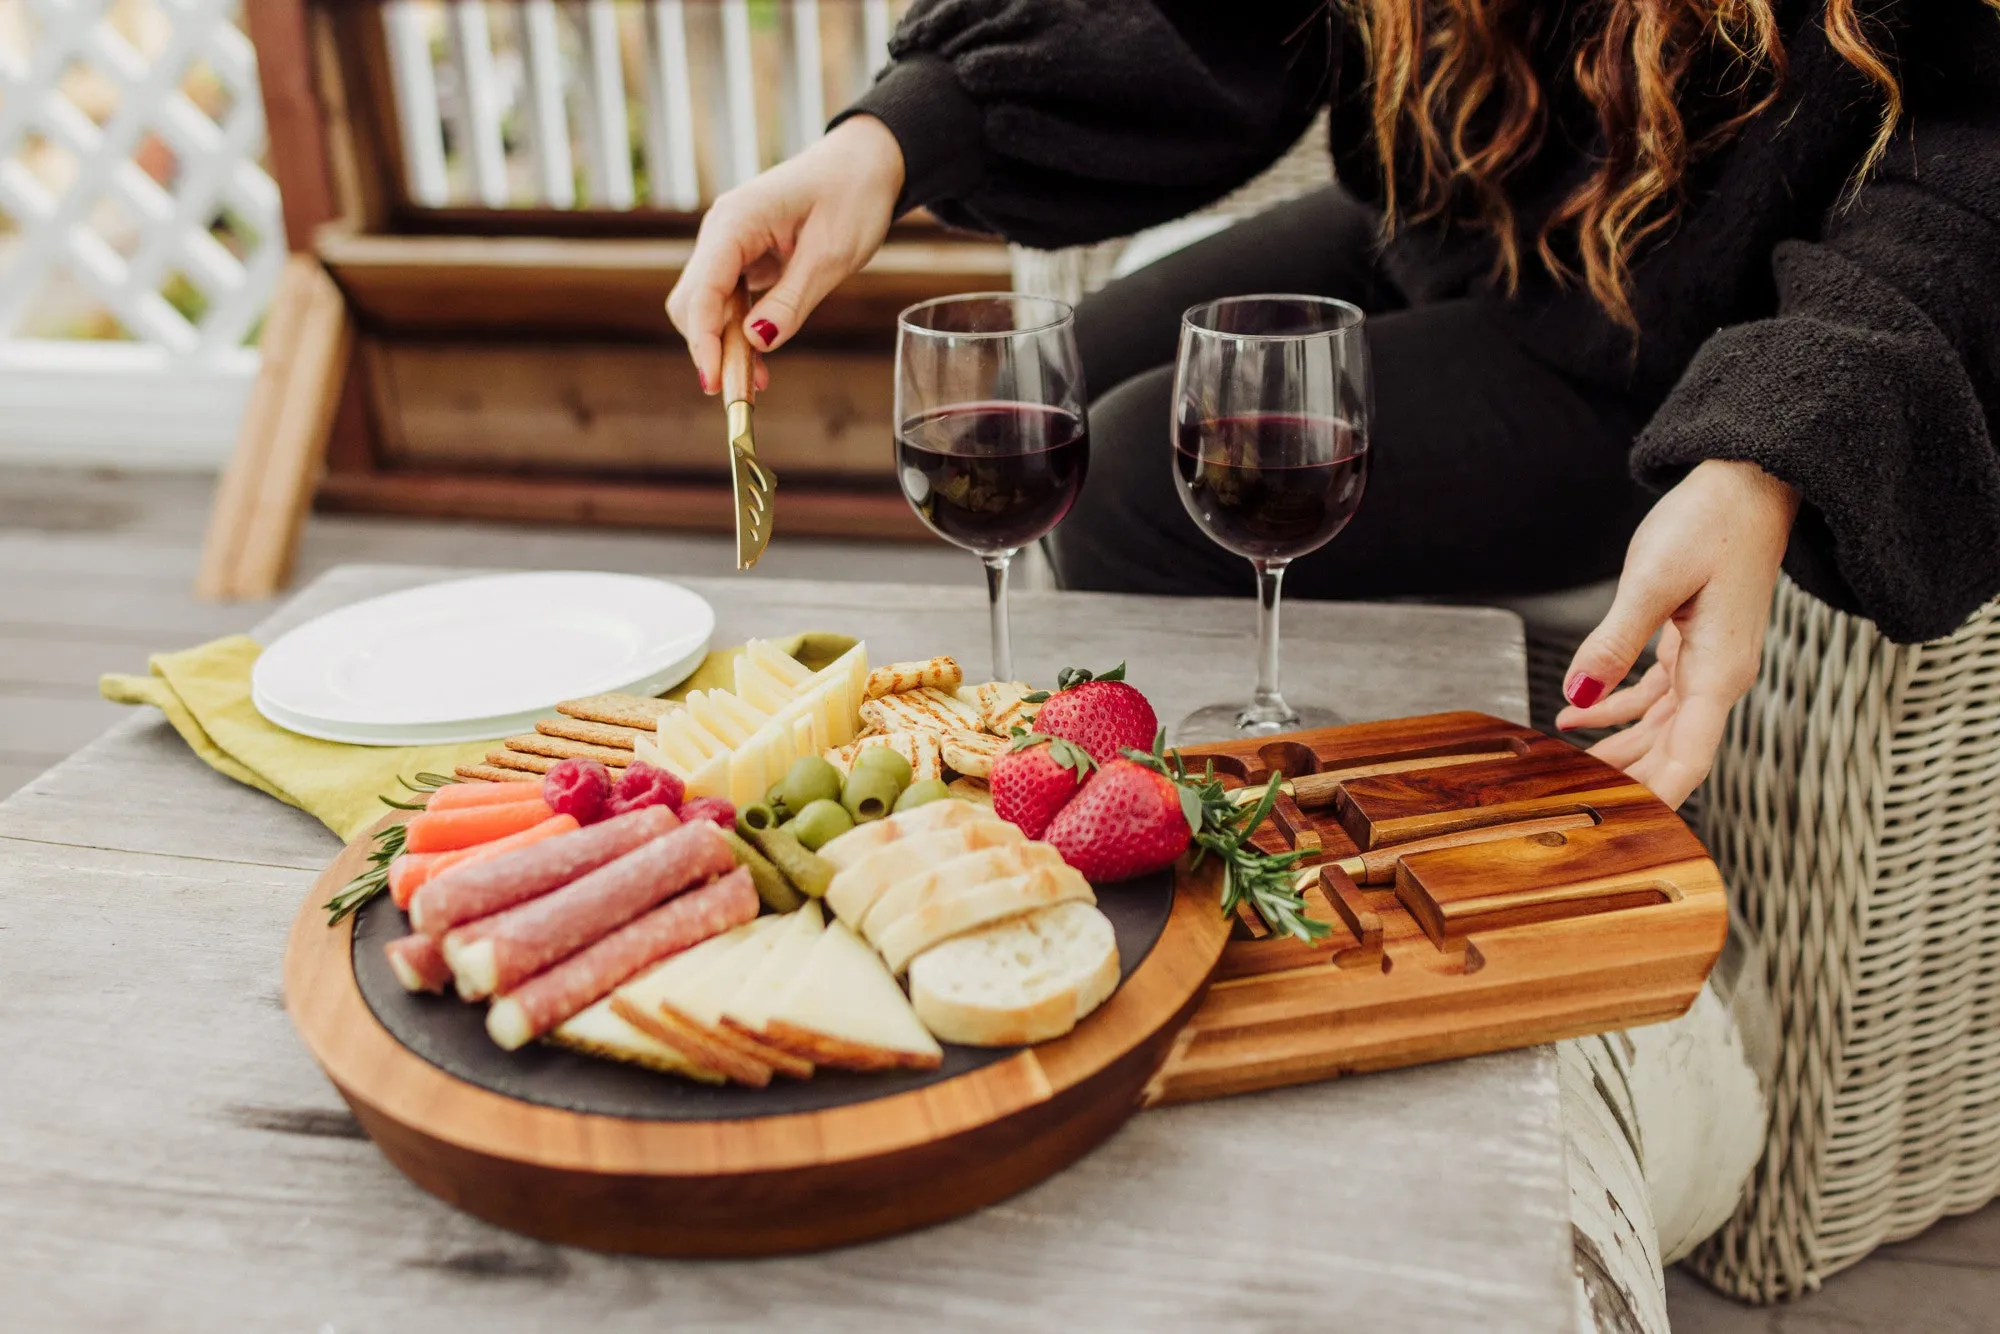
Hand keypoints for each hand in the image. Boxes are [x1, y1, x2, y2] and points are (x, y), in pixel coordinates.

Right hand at [665, 115, 904, 394]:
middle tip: (743, 395)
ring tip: (757, 383)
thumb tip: (756, 343)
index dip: (702, 342)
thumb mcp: (831, 255)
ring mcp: (729, 245)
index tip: (714, 383)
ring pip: (706, 308)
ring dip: (725, 347)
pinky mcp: (742, 258)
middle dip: (711, 350)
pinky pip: (728, 303)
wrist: (866, 162)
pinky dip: (739, 334)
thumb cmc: (853, 196)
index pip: (701, 292)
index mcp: (735, 221)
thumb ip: (792, 300)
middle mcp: (721, 232)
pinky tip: (760, 362)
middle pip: (692, 304)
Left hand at [1556, 459, 1799, 807]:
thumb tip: (1576, 694)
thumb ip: (1613, 641)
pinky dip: (1614, 710)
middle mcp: (1719, 676)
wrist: (1748, 483)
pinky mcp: (1693, 645)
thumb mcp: (1652, 579)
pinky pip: (1653, 696)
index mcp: (1719, 671)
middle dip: (1631, 784)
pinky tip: (1575, 717)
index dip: (1659, 799)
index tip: (1630, 832)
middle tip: (1581, 811)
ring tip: (1567, 774)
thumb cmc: (1712, 522)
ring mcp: (1707, 663)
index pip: (1688, 757)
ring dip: (1617, 752)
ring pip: (1659, 729)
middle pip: (1673, 752)